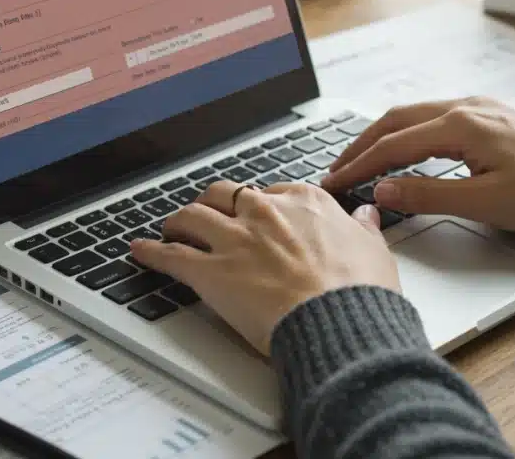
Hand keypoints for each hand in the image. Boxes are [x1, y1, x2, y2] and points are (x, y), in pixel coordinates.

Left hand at [129, 181, 398, 354]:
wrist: (339, 322)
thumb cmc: (359, 293)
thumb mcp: (375, 250)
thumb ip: (364, 229)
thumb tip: (366, 216)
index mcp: (305, 204)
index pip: (271, 191)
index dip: (259, 204)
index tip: (255, 213)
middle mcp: (265, 213)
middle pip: (225, 195)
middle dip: (213, 203)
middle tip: (208, 214)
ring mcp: (235, 240)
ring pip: (192, 216)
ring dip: (178, 221)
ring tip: (171, 227)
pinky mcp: (211, 272)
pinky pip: (171, 255)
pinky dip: (151, 252)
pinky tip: (139, 251)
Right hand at [321, 97, 514, 233]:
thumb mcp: (484, 203)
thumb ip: (427, 195)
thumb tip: (382, 191)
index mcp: (460, 124)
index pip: (391, 144)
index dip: (357, 165)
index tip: (332, 182)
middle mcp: (467, 107)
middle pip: (397, 120)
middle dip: (362, 144)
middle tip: (336, 168)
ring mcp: (483, 110)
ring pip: (417, 116)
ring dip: (385, 136)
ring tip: (363, 158)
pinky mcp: (496, 119)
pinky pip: (438, 118)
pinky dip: (410, 133)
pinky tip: (409, 148)